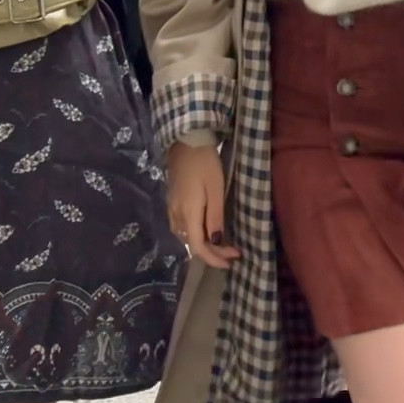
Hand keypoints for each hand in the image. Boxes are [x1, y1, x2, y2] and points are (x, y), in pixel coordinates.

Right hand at [167, 142, 239, 271]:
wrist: (186, 141)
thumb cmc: (205, 163)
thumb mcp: (216, 189)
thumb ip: (215, 217)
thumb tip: (216, 240)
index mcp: (188, 213)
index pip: (198, 247)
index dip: (213, 259)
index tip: (231, 261)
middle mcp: (176, 215)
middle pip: (191, 244)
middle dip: (212, 252)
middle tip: (232, 251)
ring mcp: (171, 208)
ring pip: (185, 237)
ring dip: (203, 244)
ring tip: (221, 244)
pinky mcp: (171, 201)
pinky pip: (181, 226)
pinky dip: (194, 234)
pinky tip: (205, 230)